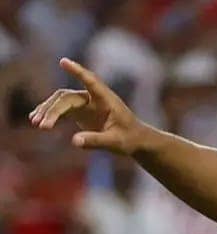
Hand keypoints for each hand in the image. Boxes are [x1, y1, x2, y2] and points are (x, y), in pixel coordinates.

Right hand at [29, 58, 147, 153]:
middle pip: (67, 97)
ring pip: (61, 101)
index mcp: (106, 100)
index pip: (91, 82)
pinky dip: (50, 115)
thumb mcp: (115, 142)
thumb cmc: (129, 139)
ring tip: (35, 123)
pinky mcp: (80, 112)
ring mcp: (86, 104)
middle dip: (53, 109)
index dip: (78, 71)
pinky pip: (61, 110)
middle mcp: (93, 98)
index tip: (63, 62)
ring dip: (48, 111)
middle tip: (42, 125)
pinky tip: (37, 122)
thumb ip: (96, 141)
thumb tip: (74, 141)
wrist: (134, 140)